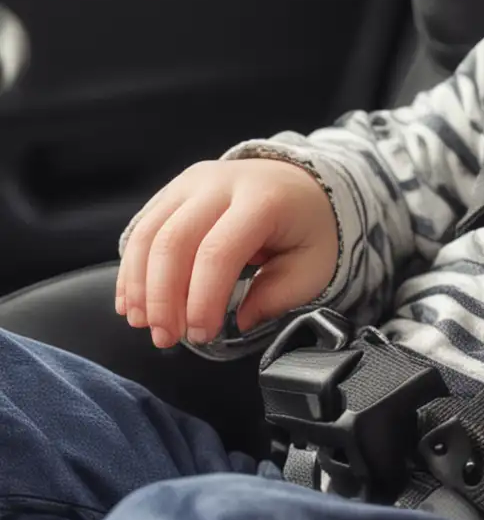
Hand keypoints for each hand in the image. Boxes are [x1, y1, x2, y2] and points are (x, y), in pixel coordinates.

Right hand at [116, 158, 338, 348]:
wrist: (304, 183)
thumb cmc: (310, 227)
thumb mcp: (314, 265)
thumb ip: (279, 295)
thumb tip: (239, 322)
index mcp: (262, 200)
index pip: (218, 253)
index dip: (202, 299)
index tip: (202, 334)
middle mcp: (221, 183)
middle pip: (174, 242)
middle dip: (162, 298)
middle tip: (166, 337)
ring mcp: (192, 182)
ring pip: (149, 234)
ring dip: (140, 286)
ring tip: (145, 324)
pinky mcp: (175, 190)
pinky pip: (142, 228)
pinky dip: (132, 268)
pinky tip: (131, 301)